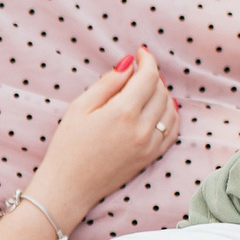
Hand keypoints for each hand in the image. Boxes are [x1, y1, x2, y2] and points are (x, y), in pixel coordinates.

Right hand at [28, 49, 178, 228]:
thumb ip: (107, 83)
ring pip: (170, 109)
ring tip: (146, 88)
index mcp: (122, 113)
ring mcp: (149, 145)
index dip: (147, 60)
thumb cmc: (67, 146)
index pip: (148, 77)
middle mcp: (142, 129)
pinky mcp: (151, 157)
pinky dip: (171, 114)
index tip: (140, 53)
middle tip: (137, 71)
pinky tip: (161, 108)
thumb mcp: (79, 108)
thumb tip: (128, 64)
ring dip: (162, 93)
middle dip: (152, 76)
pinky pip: (172, 130)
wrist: (69, 187)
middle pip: (160, 91)